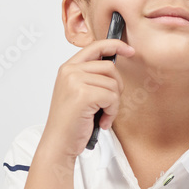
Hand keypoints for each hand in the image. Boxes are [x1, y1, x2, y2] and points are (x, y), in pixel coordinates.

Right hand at [41, 39, 134, 160]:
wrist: (59, 143)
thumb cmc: (70, 123)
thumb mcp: (78, 93)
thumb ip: (91, 77)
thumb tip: (113, 69)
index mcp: (68, 68)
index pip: (95, 46)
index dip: (115, 45)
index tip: (130, 50)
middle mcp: (69, 71)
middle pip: (110, 67)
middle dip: (116, 88)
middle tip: (108, 105)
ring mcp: (75, 81)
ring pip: (113, 84)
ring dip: (113, 104)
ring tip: (101, 116)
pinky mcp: (83, 94)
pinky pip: (112, 97)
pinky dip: (112, 112)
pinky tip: (102, 121)